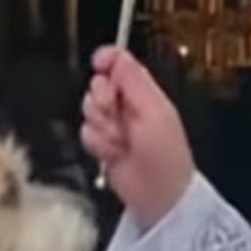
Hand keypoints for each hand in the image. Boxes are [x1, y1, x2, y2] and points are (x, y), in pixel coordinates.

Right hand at [80, 46, 194, 228]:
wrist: (158, 194)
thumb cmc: (164, 154)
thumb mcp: (154, 111)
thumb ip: (134, 81)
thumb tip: (118, 56)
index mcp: (144, 93)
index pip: (120, 64)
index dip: (107, 59)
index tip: (98, 63)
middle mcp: (127, 106)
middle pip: (98, 85)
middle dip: (103, 100)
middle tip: (117, 116)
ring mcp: (113, 126)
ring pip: (88, 110)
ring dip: (102, 126)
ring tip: (121, 142)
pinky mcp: (102, 146)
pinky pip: (86, 133)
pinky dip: (98, 144)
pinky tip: (114, 154)